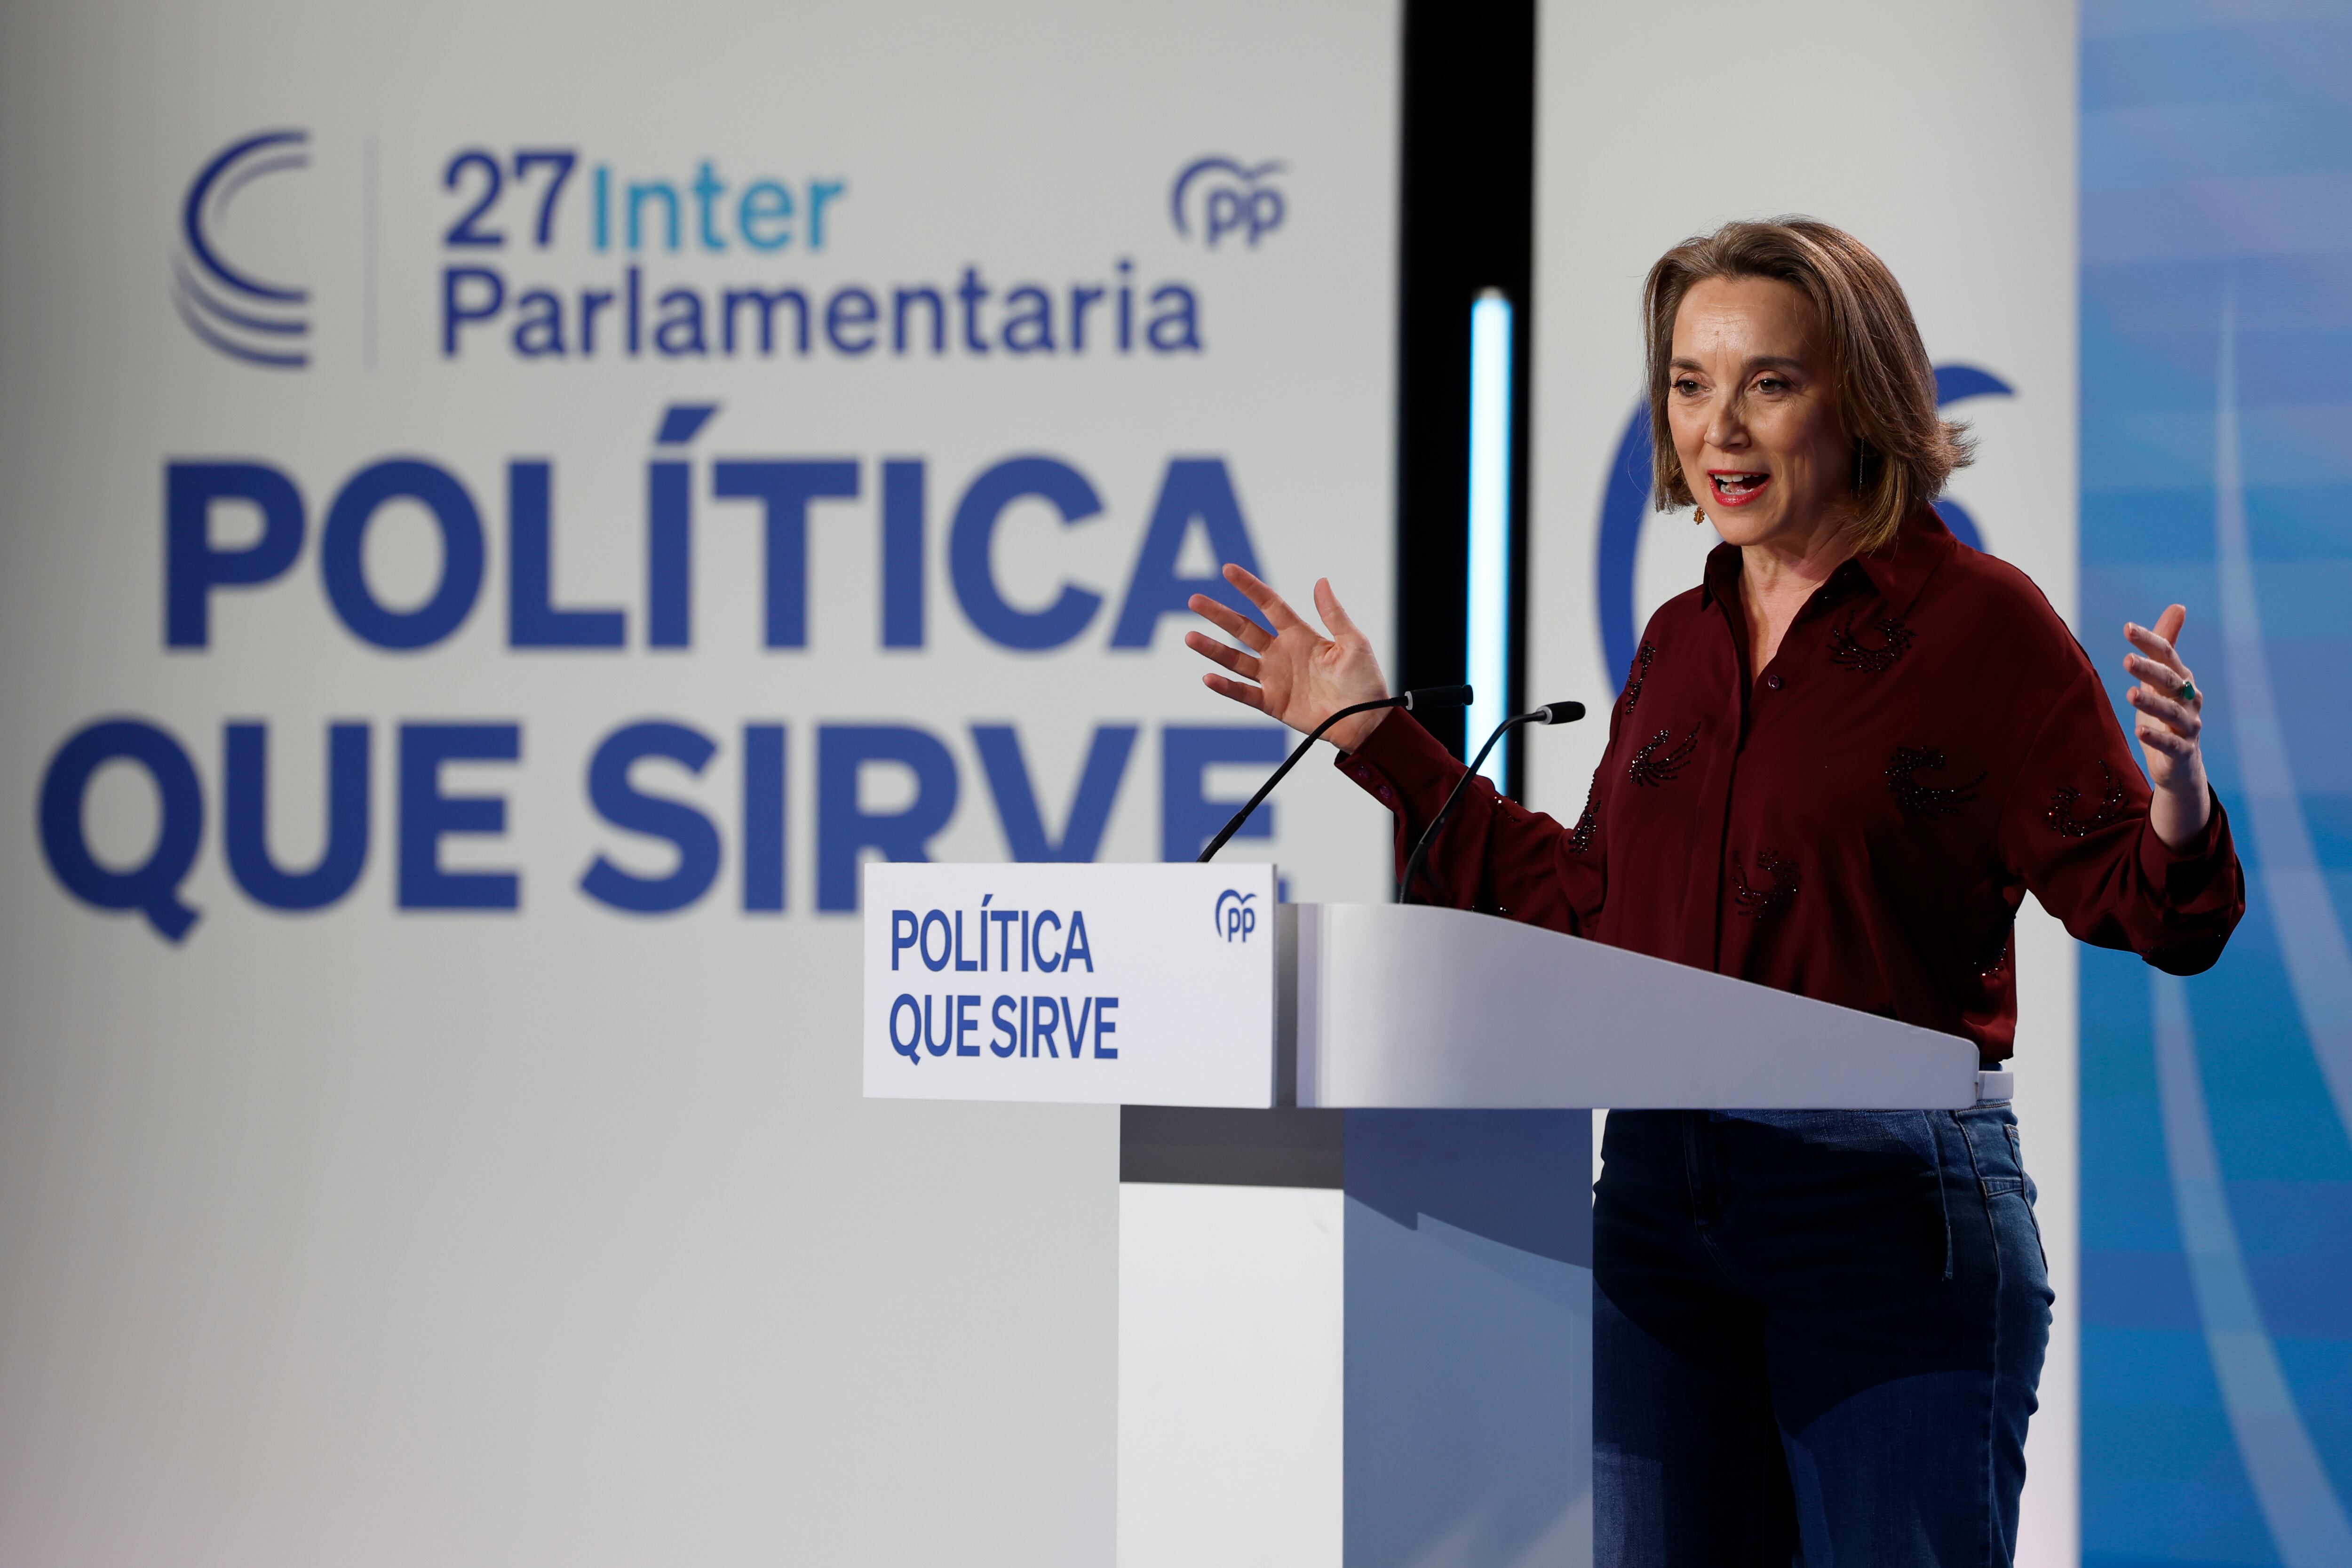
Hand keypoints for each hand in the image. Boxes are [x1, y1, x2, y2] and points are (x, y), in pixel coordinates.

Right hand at [1185, 565, 1391, 750]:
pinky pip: (1244, 693)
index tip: (1228, 570)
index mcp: (1300, 635)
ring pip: (1236, 659)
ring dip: (1213, 649)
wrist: (1365, 722)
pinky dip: (1226, 687)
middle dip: (1219, 615)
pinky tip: (1208, 677)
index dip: (1250, 588)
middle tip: (1195, 600)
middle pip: (1244, 629)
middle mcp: (1282, 653)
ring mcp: (1275, 678)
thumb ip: (1333, 614)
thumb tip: (1321, 580)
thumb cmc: (1364, 681)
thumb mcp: (1353, 642)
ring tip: (1189, 636)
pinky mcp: (1273, 703)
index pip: (1269, 605)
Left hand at [2123, 604, 2211, 849]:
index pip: (2167, 655)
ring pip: (2171, 712)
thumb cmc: (2166, 715)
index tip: (2127, 627)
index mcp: (2181, 680)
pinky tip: (2139, 732)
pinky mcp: (2182, 751)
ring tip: (2130, 695)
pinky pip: (2171, 743)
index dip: (2150, 641)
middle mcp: (2188, 700)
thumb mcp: (2161, 680)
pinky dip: (2156, 737)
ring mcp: (2187, 726)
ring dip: (2151, 704)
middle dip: (2149, 670)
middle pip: (2169, 681)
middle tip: (2127, 660)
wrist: (2180, 763)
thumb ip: (2165, 645)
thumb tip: (2178, 607)